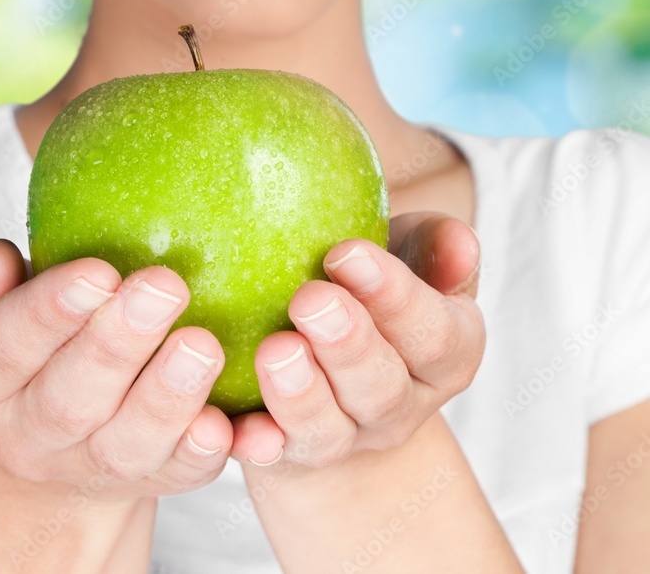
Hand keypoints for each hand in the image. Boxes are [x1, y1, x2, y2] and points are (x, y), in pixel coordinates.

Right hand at [0, 240, 232, 499]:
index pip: (1, 348)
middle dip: (118, 345)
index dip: (47, 313)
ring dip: (168, 397)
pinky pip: (181, 474)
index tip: (97, 272)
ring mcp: (88, 467)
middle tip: (164, 287)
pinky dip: (208, 449)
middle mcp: (24, 436)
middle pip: (70, 400)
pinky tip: (237, 420)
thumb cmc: (2, 338)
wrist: (33, 438)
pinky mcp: (148, 480)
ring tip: (203, 344)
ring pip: (127, 444)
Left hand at [231, 213, 484, 467]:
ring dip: (301, 394)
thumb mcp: (406, 252)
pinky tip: (239, 428)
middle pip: (382, 389)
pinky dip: (256, 443)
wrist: (326, 356)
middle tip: (310, 299)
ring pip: (328, 431)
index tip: (347, 252)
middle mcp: (399, 406)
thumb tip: (460, 243)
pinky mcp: (285, 453)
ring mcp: (343, 438)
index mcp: (445, 354)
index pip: (436, 334)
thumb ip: (434, 243)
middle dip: (347, 345)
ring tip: (275, 350)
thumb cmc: (367, 285)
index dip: (395, 297)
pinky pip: (270, 456)